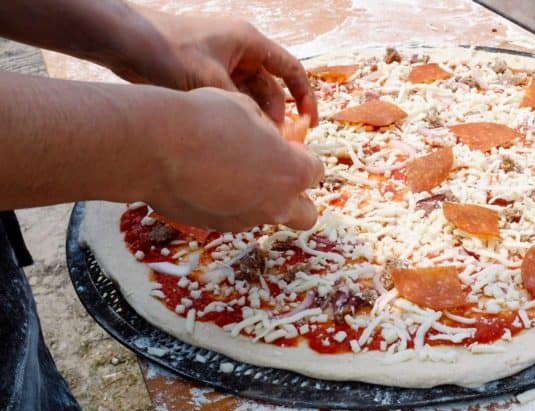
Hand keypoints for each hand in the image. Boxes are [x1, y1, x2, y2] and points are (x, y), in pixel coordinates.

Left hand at [112, 9, 316, 125]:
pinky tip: (233, 136)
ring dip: (255, 118)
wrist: (124, 42)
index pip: (291, 70)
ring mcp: (224, 64)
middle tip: (272, 143)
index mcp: (250, 42)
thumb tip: (262, 135)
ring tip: (253, 143)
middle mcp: (242, 52)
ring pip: (252, 96)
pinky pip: (233, 99)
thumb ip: (239, 106)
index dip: (305, 97)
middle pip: (272, 88)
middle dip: (275, 115)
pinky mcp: (208, 76)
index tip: (309, 123)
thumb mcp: (209, 80)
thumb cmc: (168, 51)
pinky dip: (237, 116)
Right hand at [143, 88, 323, 230]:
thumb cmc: (203, 119)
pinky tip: (206, 181)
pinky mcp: (216, 227)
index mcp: (294, 171)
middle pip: (306, 213)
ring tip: (231, 173)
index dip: (300, 157)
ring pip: (268, 216)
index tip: (284, 146)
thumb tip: (267, 136)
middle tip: (275, 174)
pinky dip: (229, 204)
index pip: (316, 172)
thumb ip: (267, 130)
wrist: (153, 146)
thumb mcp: (246, 108)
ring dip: (261, 199)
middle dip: (296, 196)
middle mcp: (277, 204)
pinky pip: (234, 217)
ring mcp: (247, 220)